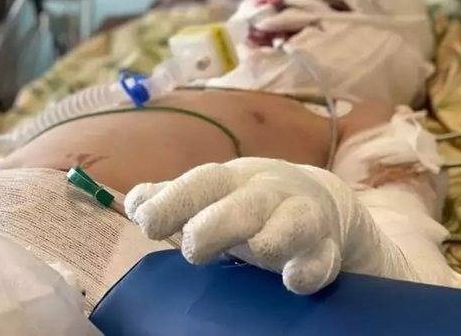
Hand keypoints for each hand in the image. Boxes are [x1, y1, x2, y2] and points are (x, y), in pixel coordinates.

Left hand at [125, 157, 382, 293]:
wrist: (318, 204)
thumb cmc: (246, 204)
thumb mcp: (212, 196)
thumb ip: (173, 200)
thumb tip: (134, 202)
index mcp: (232, 182)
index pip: (203, 182)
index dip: (174, 200)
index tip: (146, 223)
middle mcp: (268, 195)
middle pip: (247, 202)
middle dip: (220, 221)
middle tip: (192, 247)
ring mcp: (301, 219)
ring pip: (295, 222)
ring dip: (275, 235)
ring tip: (257, 249)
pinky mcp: (325, 248)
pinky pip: (323, 258)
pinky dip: (311, 268)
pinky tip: (294, 278)